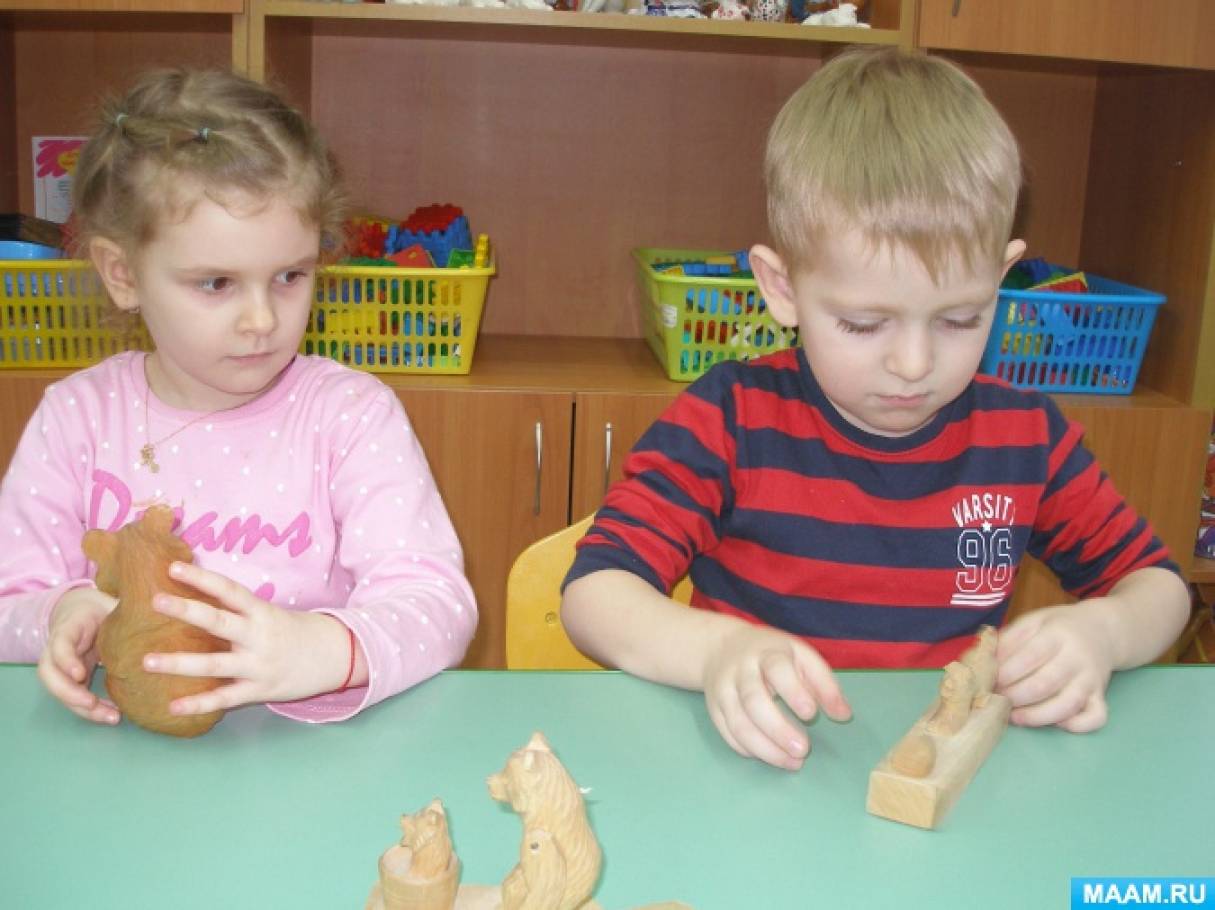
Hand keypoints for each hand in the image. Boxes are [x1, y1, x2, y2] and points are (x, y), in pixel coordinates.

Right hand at [37, 586, 118, 724]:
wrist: (85, 612)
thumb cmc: (102, 609)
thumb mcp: (111, 606)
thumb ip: (126, 610)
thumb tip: (155, 610)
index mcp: (69, 628)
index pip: (59, 645)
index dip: (66, 660)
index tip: (80, 674)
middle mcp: (58, 649)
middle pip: (49, 675)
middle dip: (69, 693)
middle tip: (92, 703)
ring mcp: (61, 666)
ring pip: (59, 691)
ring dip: (81, 708)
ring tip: (111, 717)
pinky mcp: (71, 678)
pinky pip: (75, 696)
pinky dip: (91, 709)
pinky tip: (113, 715)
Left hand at [141, 561, 360, 715]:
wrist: (335, 656)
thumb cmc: (294, 633)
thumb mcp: (270, 615)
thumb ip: (239, 612)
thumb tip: (195, 598)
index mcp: (261, 612)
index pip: (229, 590)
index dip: (202, 578)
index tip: (173, 567)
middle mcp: (259, 636)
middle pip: (219, 621)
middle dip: (187, 610)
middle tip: (156, 600)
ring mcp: (258, 665)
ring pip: (214, 664)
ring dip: (179, 663)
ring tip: (147, 661)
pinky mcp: (259, 690)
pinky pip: (225, 698)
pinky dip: (199, 704)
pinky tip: (173, 706)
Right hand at [702, 623, 850, 770]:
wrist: (721, 648)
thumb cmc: (772, 654)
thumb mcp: (801, 657)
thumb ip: (824, 683)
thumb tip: (844, 715)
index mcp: (767, 653)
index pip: (777, 669)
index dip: (793, 692)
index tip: (811, 714)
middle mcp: (741, 670)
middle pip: (753, 701)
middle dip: (778, 729)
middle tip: (803, 750)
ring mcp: (723, 690)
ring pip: (738, 722)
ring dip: (765, 748)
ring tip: (791, 763)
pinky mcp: (713, 708)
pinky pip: (727, 733)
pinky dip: (748, 749)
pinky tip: (770, 756)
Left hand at [996, 600, 1116, 732]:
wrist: (1102, 631)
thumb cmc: (1057, 628)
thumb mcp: (1033, 622)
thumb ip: (1008, 639)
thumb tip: (983, 660)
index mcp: (1057, 635)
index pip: (1030, 656)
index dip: (1007, 672)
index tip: (990, 681)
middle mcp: (1077, 658)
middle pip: (1045, 683)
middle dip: (1015, 696)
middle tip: (997, 700)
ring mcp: (1091, 679)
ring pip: (1068, 704)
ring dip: (1037, 716)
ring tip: (1014, 717)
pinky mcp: (1101, 696)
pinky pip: (1096, 717)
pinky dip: (1077, 725)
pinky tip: (1056, 724)